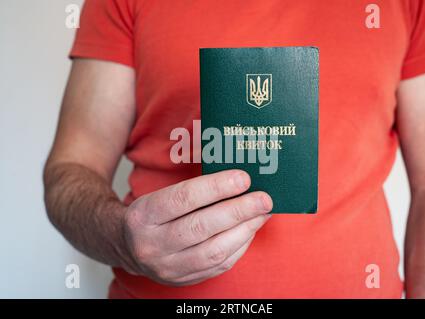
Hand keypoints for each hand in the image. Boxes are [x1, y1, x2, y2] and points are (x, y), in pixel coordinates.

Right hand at [122, 169, 271, 285]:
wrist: (128, 246)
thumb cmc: (152, 215)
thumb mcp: (160, 195)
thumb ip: (194, 189)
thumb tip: (237, 181)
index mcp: (143, 215)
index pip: (183, 199)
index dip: (216, 187)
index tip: (243, 178)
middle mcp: (152, 244)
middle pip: (201, 227)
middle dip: (238, 211)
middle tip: (263, 198)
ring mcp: (167, 267)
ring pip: (213, 251)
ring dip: (244, 230)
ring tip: (262, 213)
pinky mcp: (182, 280)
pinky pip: (219, 266)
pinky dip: (239, 246)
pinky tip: (250, 230)